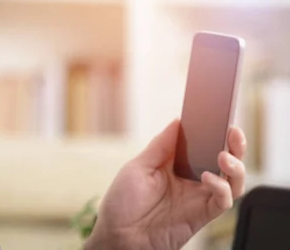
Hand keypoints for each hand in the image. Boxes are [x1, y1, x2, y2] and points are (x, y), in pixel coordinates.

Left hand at [84, 119, 246, 249]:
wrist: (117, 237)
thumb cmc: (122, 203)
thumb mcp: (138, 167)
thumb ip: (161, 146)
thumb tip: (178, 121)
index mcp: (175, 164)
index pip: (202, 144)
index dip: (214, 130)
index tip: (220, 115)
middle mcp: (191, 179)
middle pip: (224, 160)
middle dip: (234, 145)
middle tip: (233, 132)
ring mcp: (197, 197)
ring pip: (231, 180)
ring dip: (235, 166)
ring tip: (223, 156)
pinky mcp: (202, 215)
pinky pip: (223, 201)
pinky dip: (221, 188)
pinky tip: (209, 178)